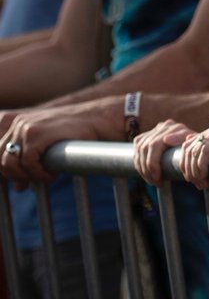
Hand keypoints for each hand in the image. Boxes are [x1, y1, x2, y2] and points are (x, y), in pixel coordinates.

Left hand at [0, 101, 118, 184]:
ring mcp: (26, 127)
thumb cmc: (78, 132)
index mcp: (20, 123)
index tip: (23, 181)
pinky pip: (27, 163)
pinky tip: (52, 174)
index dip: (9, 171)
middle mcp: (20, 123)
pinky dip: (38, 174)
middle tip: (31, 183)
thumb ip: (31, 162)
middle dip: (14, 176)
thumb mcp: (49, 145)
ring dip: (26, 176)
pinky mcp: (36, 133)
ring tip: (44, 177)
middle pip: (1, 159)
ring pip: (10, 163)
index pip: (0, 153)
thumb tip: (18, 187)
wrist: (100, 118)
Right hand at [133, 119, 193, 184]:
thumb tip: (166, 139)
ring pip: (139, 149)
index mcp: (175, 128)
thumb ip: (184, 142)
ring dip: (142, 168)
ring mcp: (155, 129)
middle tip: (154, 182)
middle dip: (147, 169)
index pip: (154, 145)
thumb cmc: (195, 151)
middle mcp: (164, 126)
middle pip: (145, 148)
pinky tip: (145, 171)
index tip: (158, 178)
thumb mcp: (193, 149)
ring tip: (151, 179)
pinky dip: (139, 162)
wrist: (194, 148)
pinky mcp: (148, 135)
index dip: (152, 164)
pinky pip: (137, 148)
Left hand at [136, 119, 208, 189]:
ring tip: (202, 183)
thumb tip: (180, 142)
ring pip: (194, 150)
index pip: (186, 145)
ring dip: (194, 171)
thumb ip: (198, 155)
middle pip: (187, 148)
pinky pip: (205, 151)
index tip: (190, 181)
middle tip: (196, 184)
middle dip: (187, 170)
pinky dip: (201, 167)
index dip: (183, 165)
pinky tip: (206, 177)